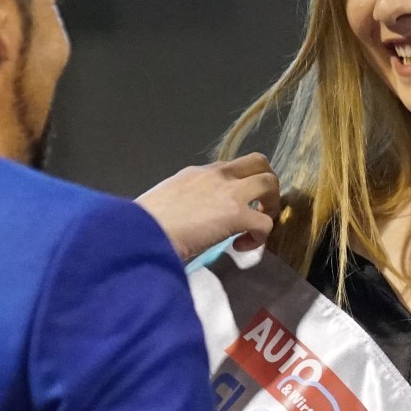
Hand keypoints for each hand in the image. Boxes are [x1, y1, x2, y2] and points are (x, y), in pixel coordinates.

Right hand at [135, 153, 280, 261]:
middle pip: (258, 163)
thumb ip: (184, 203)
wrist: (139, 232)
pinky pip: (265, 223)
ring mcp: (228, 193)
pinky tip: (241, 247)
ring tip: (257, 226)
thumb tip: (190, 220)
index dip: (239, 185)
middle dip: (266, 185)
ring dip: (271, 205)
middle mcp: (216, 176)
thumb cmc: (144, 223)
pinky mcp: (236, 215)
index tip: (231, 207)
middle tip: (259, 209)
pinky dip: (260, 237)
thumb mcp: (166, 201)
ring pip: (270, 182)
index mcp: (197, 173)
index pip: (230, 168)